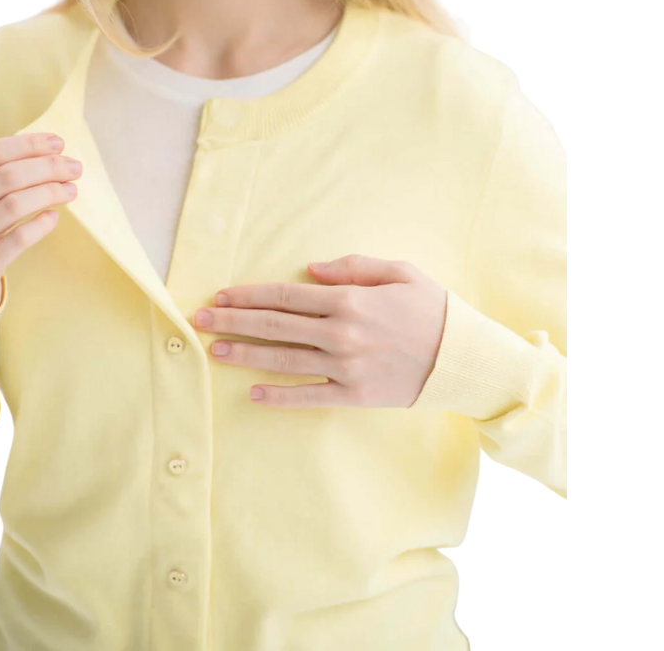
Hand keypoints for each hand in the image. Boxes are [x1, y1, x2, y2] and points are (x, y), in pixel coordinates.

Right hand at [0, 133, 81, 313]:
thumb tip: (48, 151)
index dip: (28, 145)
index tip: (59, 144)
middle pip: (6, 177)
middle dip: (47, 168)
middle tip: (74, 168)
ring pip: (14, 205)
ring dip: (50, 193)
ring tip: (71, 190)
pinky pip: (18, 239)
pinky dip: (41, 224)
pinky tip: (54, 217)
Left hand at [191, 254, 447, 407]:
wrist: (464, 358)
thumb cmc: (433, 309)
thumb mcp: (399, 272)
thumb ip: (353, 267)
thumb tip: (310, 269)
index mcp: (348, 301)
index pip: (285, 295)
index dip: (249, 294)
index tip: (221, 294)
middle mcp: (341, 334)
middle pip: (274, 326)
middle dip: (232, 320)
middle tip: (199, 320)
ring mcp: (345, 368)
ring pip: (283, 360)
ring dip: (245, 355)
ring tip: (215, 351)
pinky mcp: (354, 396)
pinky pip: (309, 397)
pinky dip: (280, 397)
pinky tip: (252, 394)